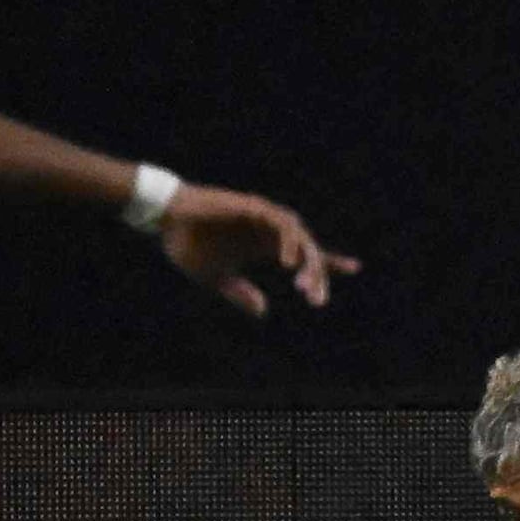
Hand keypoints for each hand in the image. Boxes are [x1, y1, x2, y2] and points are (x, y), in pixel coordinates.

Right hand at [161, 185, 357, 315]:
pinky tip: (287, 263)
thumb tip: (264, 312)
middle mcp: (270, 232)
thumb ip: (240, 294)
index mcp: (265, 246)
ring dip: (305, 261)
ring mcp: (263, 218)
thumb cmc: (188, 246)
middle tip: (316, 300)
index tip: (355, 267)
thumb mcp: (216, 278)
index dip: (329, 261)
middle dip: (317, 274)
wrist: (164, 222)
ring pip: (300, 236)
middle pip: (308, 250)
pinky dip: (289, 241)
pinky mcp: (253, 207)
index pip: (306, 253)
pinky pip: (281, 223)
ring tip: (304, 286)